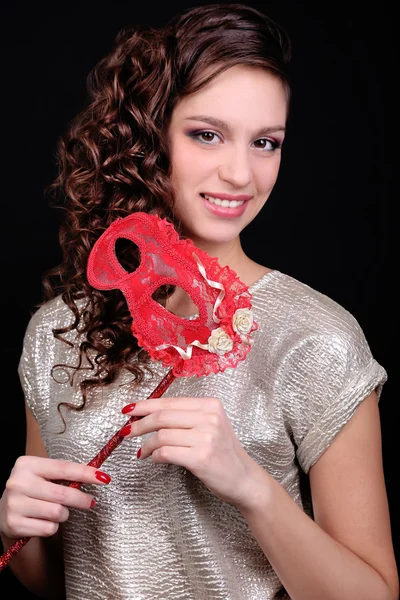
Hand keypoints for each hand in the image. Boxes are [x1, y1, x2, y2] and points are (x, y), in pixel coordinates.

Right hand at [0, 456, 110, 539]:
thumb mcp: (43, 475)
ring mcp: (13, 504)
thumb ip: (64, 474)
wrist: (6, 512)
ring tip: (57, 511)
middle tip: (91, 501)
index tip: (103, 478)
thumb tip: (97, 475)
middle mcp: (17, 483)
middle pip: (62, 494)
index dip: (86, 473)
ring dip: (63, 514)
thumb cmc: (32, 490)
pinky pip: (48, 528)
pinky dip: (52, 527)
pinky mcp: (13, 524)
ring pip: (57, 512)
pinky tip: (43, 521)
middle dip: (81, 499)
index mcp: (26, 464)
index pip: (63, 468)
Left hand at [120, 397, 262, 508]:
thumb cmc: (223, 453)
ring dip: (145, 445)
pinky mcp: (201, 457)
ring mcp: (207, 437)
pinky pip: (166, 452)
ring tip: (142, 452)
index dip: (145, 405)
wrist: (243, 479)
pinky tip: (153, 459)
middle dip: (139, 424)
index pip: (170, 401)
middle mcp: (210, 417)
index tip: (129, 410)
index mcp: (210, 405)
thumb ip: (184, 417)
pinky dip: (154, 456)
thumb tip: (147, 414)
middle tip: (126, 432)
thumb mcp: (210, 426)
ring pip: (161, 435)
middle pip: (163, 416)